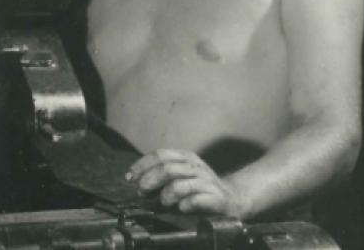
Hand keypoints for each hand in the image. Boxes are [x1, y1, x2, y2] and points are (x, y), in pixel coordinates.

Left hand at [127, 149, 247, 216]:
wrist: (233, 199)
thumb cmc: (199, 188)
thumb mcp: (180, 174)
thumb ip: (160, 174)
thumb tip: (135, 180)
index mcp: (186, 158)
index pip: (160, 155)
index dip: (141, 165)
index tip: (130, 178)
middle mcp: (196, 167)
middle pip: (167, 169)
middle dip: (149, 180)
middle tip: (142, 191)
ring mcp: (207, 182)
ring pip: (179, 185)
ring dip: (166, 195)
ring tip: (164, 202)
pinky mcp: (216, 198)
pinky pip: (195, 200)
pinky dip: (184, 205)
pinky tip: (181, 208)